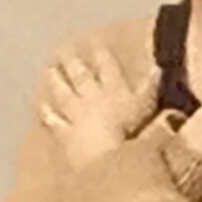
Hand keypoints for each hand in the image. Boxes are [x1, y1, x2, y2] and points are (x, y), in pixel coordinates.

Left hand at [37, 45, 158, 167]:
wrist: (107, 157)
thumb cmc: (132, 131)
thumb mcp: (147, 107)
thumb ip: (151, 87)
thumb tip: (159, 66)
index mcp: (114, 90)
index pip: (108, 68)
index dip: (102, 56)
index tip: (96, 44)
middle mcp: (92, 98)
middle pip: (81, 77)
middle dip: (73, 63)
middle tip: (62, 50)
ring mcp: (77, 115)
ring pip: (64, 95)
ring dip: (57, 82)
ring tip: (49, 71)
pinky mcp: (66, 135)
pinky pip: (55, 122)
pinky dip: (48, 115)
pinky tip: (42, 108)